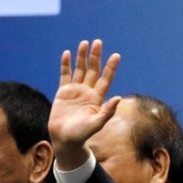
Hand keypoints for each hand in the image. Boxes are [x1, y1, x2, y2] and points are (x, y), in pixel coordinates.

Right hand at [50, 39, 121, 168]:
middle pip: (93, 70)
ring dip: (82, 57)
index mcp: (97, 98)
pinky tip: (67, 53)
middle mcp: (88, 92)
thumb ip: (107, 112)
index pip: (106, 79)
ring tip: (84, 43)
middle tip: (98, 42)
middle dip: (96, 57)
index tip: (116, 56)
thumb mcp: (96, 124)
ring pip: (80, 70)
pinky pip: (65, 75)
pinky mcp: (63, 92)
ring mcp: (75, 91)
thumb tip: (118, 98)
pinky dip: (66, 65)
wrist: (65, 139)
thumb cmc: (82, 135)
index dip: (110, 67)